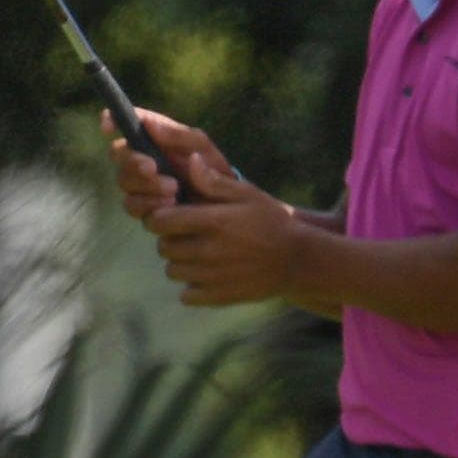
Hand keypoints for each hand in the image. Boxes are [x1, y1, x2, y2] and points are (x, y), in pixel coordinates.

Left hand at [102, 109, 309, 306]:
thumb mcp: (247, 195)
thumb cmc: (271, 221)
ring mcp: (211, 277)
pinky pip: (187, 295)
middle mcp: (207, 250)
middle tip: (187, 234)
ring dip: (180, 262)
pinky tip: (207, 275)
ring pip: (172, 271)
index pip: (159, 221)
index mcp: (212, 221)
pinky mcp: (217, 297)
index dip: (159, 216)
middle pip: (163, 247)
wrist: (298, 260)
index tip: (169, 215)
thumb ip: (214, 181)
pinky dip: (192, 287)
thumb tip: (190, 160)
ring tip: (199, 254)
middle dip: (170, 239)